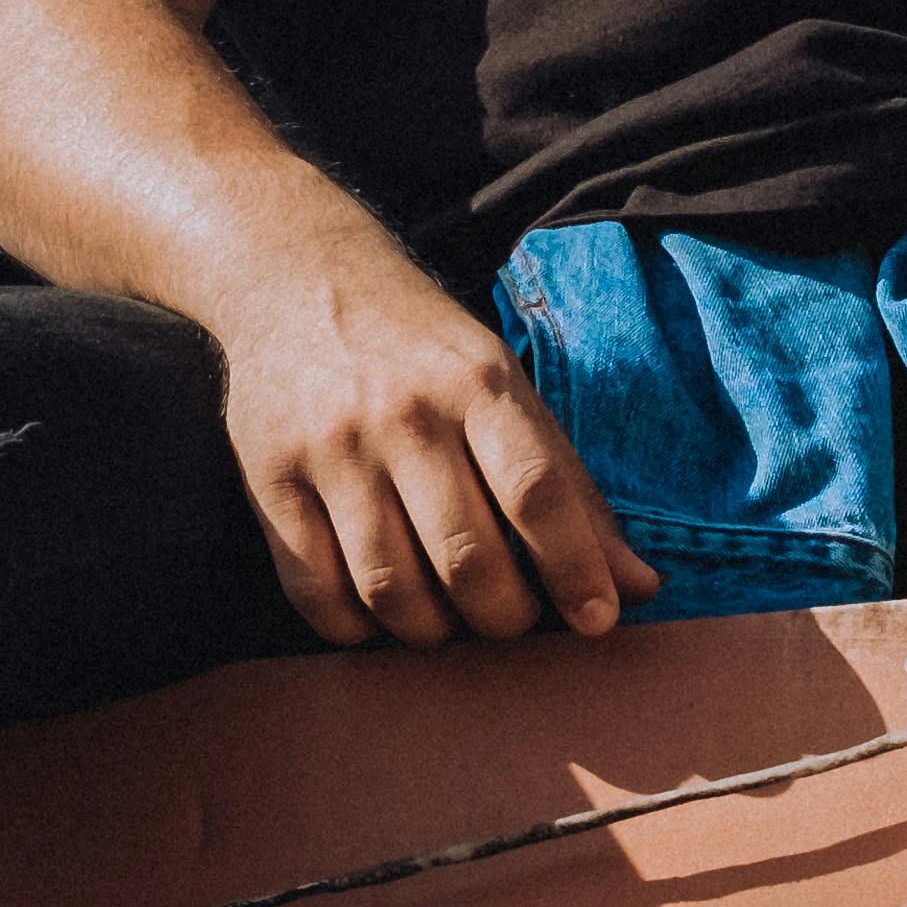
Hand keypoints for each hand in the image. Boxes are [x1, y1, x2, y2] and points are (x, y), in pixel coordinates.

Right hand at [209, 220, 653, 648]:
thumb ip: (572, 488)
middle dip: (505, 617)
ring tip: (448, 619)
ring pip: (392, 590)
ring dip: (433, 631)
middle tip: (511, 618)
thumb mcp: (505, 387)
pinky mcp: (268, 479)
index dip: (575, 568)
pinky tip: (378, 612)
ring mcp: (331, 450)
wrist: (299, 275)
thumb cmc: (423, 348)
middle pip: (467, 558)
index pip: (536, 492)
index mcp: (476, 384)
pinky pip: (318, 594)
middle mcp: (403, 415)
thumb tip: (638, 586)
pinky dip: (357, 628)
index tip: (598, 620)